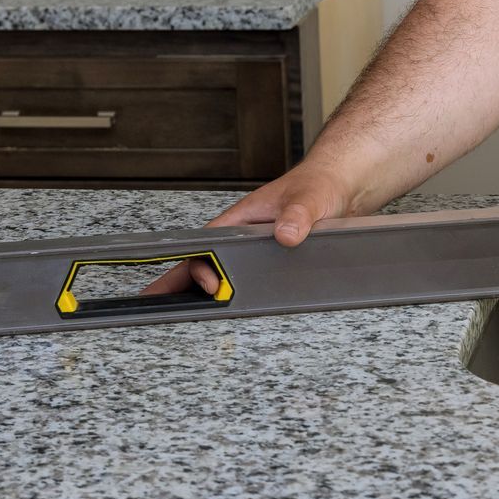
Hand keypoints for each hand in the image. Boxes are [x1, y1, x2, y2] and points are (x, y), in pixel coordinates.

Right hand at [140, 160, 358, 295]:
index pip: (207, 244)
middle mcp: (244, 234)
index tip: (210, 284)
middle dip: (181, 283)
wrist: (339, 183)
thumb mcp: (310, 198)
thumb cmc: (318, 183)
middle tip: (159, 305)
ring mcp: (255, 249)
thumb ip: (298, 214)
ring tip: (187, 315)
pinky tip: (231, 309)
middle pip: (205, 261)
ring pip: (224, 272)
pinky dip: (237, 293)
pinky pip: (247, 278)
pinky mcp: (272, 259)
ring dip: (207, 291)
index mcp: (242, 219)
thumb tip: (286, 234)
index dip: (199, 265)